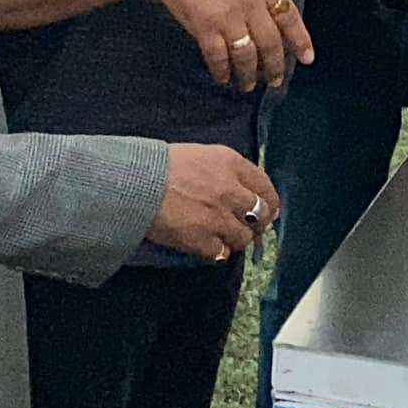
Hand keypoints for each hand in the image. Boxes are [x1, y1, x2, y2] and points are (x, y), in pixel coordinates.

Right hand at [143, 0, 312, 91]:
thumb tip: (267, 7)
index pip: (289, 17)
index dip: (300, 40)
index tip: (307, 57)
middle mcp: (250, 3)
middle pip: (271, 42)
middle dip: (275, 66)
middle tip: (275, 80)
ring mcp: (229, 17)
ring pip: (248, 56)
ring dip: (249, 74)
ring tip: (248, 84)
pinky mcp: (206, 27)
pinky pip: (219, 58)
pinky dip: (222, 71)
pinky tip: (222, 76)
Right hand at [147, 143, 279, 260]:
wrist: (137, 184)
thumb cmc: (165, 165)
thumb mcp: (203, 155)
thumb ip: (227, 170)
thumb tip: (243, 189)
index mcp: (231, 164)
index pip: (265, 185)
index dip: (270, 200)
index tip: (270, 208)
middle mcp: (230, 190)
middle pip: (260, 213)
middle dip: (259, 222)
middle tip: (253, 226)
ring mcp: (218, 217)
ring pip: (244, 237)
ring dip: (239, 238)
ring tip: (229, 236)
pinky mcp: (203, 240)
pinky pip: (222, 252)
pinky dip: (219, 250)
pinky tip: (211, 245)